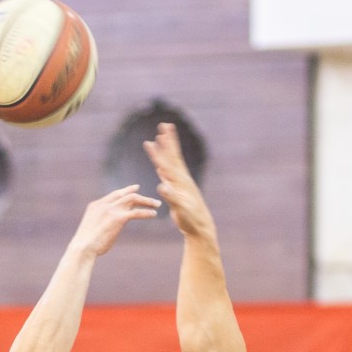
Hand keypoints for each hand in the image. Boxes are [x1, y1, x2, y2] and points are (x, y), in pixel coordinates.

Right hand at [69, 185, 160, 257]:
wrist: (83, 247)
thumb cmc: (85, 245)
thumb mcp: (91, 229)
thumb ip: (100, 223)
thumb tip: (106, 229)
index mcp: (96, 206)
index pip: (114, 194)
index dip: (126, 190)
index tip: (135, 188)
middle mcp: (104, 205)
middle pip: (124, 194)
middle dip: (138, 194)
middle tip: (150, 198)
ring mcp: (111, 210)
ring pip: (133, 199)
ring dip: (146, 201)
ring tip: (157, 205)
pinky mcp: (118, 218)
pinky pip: (137, 213)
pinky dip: (147, 212)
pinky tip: (153, 214)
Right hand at [142, 123, 213, 239]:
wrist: (201, 227)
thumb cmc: (191, 220)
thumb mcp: (181, 210)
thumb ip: (172, 197)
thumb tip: (162, 186)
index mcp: (180, 182)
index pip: (167, 164)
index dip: (158, 153)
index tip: (151, 140)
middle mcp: (182, 179)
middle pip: (173, 156)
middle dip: (168, 141)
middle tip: (164, 124)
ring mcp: (180, 183)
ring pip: (172, 162)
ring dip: (166, 149)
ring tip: (161, 136)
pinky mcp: (178, 190)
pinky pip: (169, 174)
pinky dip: (164, 166)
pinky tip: (160, 164)